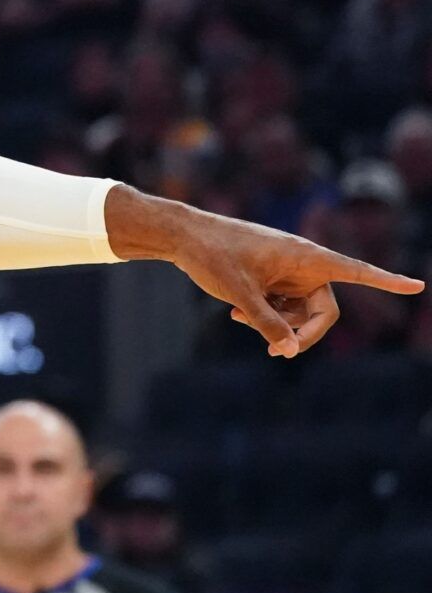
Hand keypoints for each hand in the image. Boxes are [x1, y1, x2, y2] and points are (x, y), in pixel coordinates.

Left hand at [108, 187, 424, 356]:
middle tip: (277, 355)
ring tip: (241, 320)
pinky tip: (236, 316)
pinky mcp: (274, 281)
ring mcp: (289, 274)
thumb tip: (290, 351)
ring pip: (301, 314)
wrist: (184, 238)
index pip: (355, 271)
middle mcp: (303, 264)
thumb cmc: (213, 255)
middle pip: (325, 311)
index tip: (416, 285)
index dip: (386, 281)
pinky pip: (283, 309)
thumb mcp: (238, 293)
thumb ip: (266, 323)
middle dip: (304, 333)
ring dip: (278, 325)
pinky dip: (266, 318)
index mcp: (305, 256)